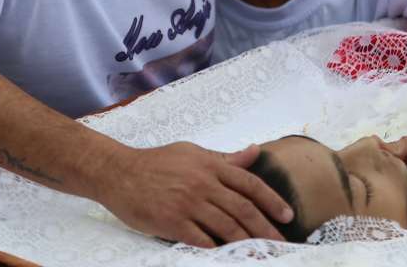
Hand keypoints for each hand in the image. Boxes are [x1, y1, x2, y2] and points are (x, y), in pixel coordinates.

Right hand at [99, 142, 292, 248]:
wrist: (120, 173)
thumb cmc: (157, 162)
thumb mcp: (193, 153)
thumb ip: (225, 158)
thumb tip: (255, 152)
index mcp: (210, 164)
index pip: (249, 183)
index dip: (271, 200)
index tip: (286, 215)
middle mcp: (203, 183)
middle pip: (243, 208)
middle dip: (266, 228)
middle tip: (281, 243)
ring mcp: (188, 203)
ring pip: (226, 226)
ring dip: (247, 243)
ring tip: (261, 254)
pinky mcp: (172, 221)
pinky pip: (201, 239)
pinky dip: (217, 250)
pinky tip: (228, 256)